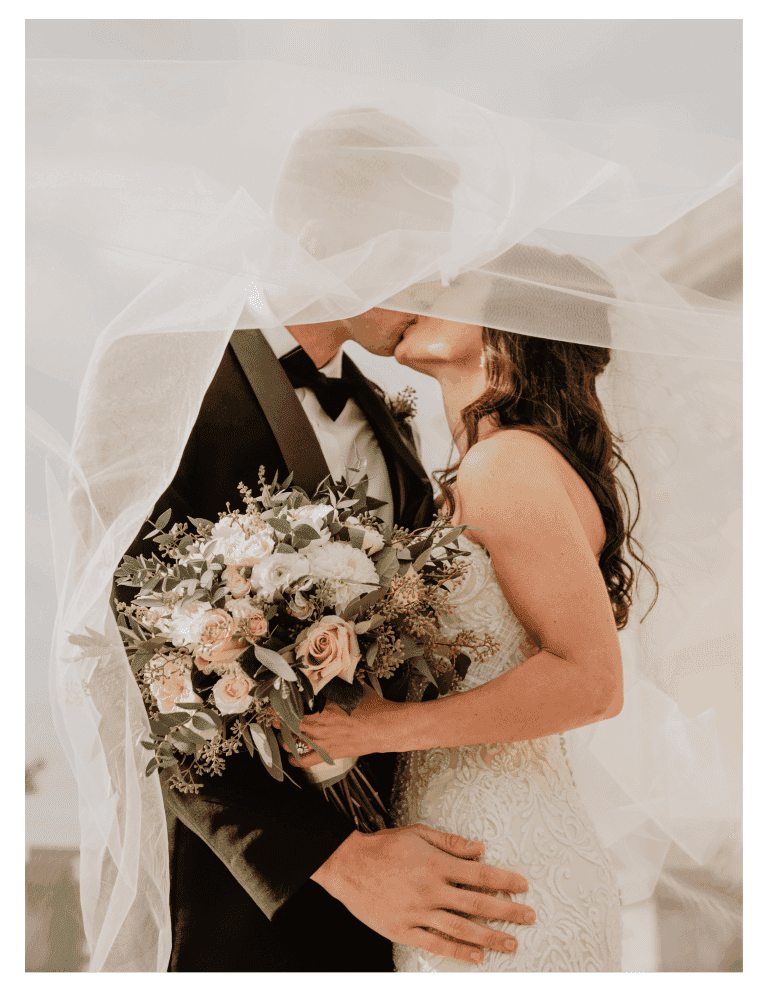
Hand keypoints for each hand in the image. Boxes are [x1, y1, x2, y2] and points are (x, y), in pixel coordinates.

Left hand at [280, 686, 401, 765]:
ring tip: (281, 732)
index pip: (292, 705)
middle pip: (288, 722)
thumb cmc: (373, 707)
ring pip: (291, 741)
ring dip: (283, 736)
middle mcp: (318, 725)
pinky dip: (295, 760)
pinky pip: (305, 761)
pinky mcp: (328, 753)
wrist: (385, 728)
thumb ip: (339, 684)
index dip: (280, 703)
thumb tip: (331, 675)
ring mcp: (322, 741)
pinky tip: (291, 756)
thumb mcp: (354, 689)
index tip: (275, 701)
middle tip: (274, 715)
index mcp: (322, 707)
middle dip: (277, 718)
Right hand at [311, 823, 535, 964]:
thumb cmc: (384, 846)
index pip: (479, 873)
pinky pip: (436, 944)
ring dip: (490, 937)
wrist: (348, 865)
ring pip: (461, 928)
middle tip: (529, 917)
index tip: (523, 886)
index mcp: (435, 864)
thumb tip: (480, 849)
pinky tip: (477, 956)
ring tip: (511, 943)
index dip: (504, 880)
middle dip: (507, 911)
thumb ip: (451, 843)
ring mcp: (417, 913)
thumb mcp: (418, 834)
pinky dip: (459, 951)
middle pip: (477, 904)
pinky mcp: (404, 930)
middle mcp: (430, 890)